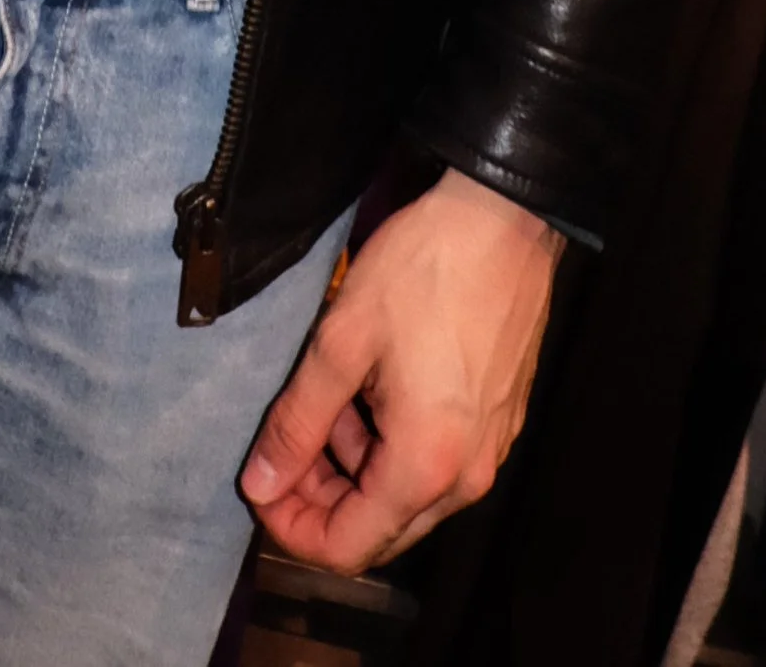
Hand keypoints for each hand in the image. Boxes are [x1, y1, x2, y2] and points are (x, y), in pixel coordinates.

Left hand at [241, 168, 563, 569]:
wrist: (505, 217)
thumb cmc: (424, 270)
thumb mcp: (341, 341)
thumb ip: (297, 422)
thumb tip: (260, 483)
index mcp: (425, 466)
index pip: (348, 549)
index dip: (292, 529)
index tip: (261, 484)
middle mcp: (466, 478)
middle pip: (379, 530)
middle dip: (321, 496)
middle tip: (289, 435)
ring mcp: (490, 452)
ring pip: (406, 496)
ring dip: (356, 464)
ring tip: (333, 392)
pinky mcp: (499, 423)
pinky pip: (435, 463)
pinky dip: (393, 443)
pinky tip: (374, 384)